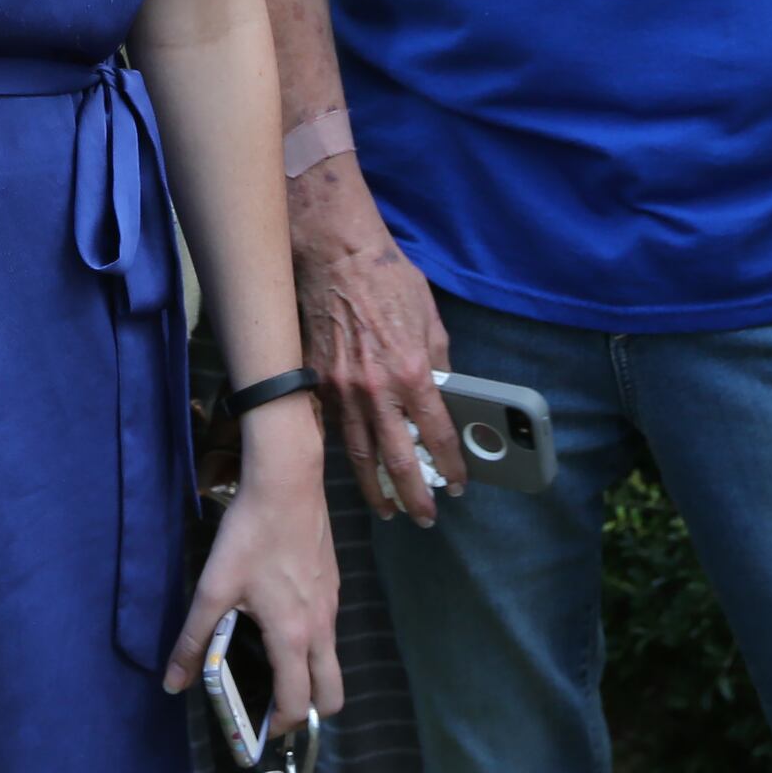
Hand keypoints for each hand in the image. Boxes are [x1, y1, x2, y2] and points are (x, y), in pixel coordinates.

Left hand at [164, 401, 344, 737]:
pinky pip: (329, 632)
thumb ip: (194, 640)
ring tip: (269, 665)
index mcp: (293, 636)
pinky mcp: (333, 586)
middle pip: (333, 695)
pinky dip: (311, 645)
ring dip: (308, 677)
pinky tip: (277, 620)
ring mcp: (333, 606)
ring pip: (331, 662)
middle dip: (309, 712)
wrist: (288, 483)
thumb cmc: (250, 536)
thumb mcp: (213, 588)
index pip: (299, 704)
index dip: (279, 726)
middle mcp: (322, 628)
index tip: (256, 729)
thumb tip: (173, 684)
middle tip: (273, 706)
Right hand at [295, 211, 462, 524]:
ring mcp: (341, 389)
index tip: (455, 484)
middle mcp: (376, 389)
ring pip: (358, 454)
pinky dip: (345, 454)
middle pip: (397, 459)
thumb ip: (438, 360)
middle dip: (413, 495)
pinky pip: (332, 429)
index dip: (450, 465)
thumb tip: (443, 391)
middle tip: (423, 517)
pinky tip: (354, 468)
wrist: (334, 255)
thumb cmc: (387, 280)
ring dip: (375, 487)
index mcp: (412, 372)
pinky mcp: (316, 383)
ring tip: (387, 509)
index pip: (437, 435)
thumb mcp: (430, 318)